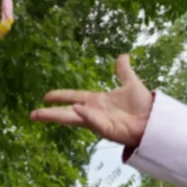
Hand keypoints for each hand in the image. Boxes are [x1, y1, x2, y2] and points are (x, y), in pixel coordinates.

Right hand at [30, 54, 152, 147]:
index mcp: (97, 101)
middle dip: (50, 113)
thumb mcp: (131, 83)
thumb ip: (124, 71)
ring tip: (41, 113)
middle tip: (32, 115)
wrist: (154, 120)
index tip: (46, 96)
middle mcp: (95, 112)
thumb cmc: (143, 106)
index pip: (74, 97)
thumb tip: (123, 56)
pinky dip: (86, 116)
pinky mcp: (108, 130)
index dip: (61, 96)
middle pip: (68, 113)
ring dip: (60, 115)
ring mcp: (100, 122)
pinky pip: (95, 122)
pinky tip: (76, 110)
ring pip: (75, 119)